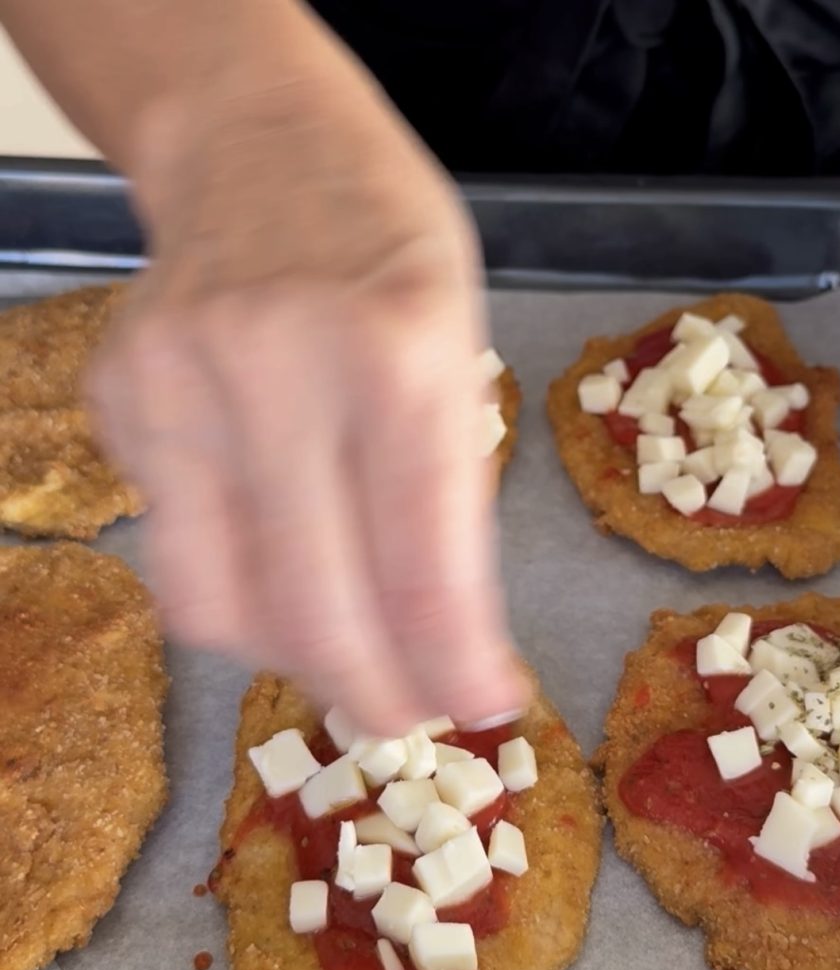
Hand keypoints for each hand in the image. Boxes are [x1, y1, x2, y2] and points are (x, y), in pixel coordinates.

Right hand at [88, 68, 527, 735]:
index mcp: (399, 354)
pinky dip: (240, 590)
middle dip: (371, 693)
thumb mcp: (460, 353)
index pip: (425, 565)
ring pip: (219, 606)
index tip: (485, 706)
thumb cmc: (388, 248)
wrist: (258, 142)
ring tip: (346, 647)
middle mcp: (276, 369)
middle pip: (311, 608)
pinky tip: (281, 557)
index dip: (456, 664)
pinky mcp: (115, 399)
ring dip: (294, 658)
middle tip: (406, 717)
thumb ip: (444, 495)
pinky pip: (176, 551)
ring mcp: (177, 383)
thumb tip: (440, 642)